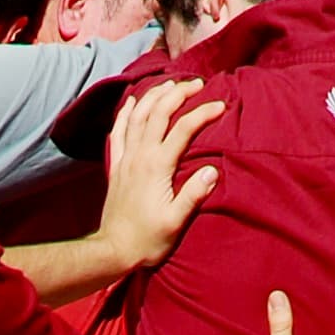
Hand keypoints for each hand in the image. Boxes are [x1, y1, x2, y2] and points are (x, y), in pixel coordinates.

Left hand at [97, 77, 225, 277]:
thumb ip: (193, 194)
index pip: (183, 128)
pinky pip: (118, 131)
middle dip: (179, 92)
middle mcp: (140, 155)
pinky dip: (125, 113)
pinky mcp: (116, 166)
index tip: (221, 105)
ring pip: (138, 115)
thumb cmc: (147, 239)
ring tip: (171, 84)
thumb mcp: (175, 222)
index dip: (203, 113)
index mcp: (157, 166)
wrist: (113, 250)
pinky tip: (131, 101)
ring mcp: (126, 158)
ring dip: (155, 95)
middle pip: (159, 112)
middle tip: (198, 84)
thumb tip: (213, 170)